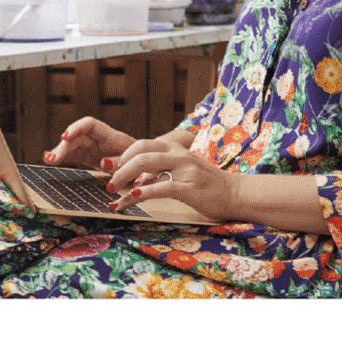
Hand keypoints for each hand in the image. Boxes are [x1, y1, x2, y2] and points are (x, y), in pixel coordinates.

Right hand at [42, 116, 134, 168]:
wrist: (148, 167)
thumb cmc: (143, 164)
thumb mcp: (135, 164)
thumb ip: (119, 162)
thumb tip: (103, 162)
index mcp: (112, 137)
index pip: (90, 124)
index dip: (76, 128)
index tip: (65, 137)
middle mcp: (100, 139)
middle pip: (77, 136)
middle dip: (64, 146)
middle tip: (53, 158)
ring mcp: (93, 147)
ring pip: (72, 145)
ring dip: (60, 152)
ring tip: (48, 160)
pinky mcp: (89, 156)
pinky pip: (73, 154)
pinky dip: (63, 157)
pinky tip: (51, 160)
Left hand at [104, 138, 239, 222]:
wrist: (235, 193)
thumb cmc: (206, 185)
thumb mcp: (181, 171)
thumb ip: (160, 171)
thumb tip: (135, 179)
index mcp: (174, 149)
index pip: (141, 144)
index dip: (122, 154)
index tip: (106, 164)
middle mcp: (177, 154)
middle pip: (140, 151)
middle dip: (119, 165)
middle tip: (108, 180)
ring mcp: (184, 169)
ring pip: (146, 164)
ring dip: (125, 176)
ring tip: (114, 189)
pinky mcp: (189, 187)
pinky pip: (162, 186)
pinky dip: (145, 191)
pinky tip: (134, 197)